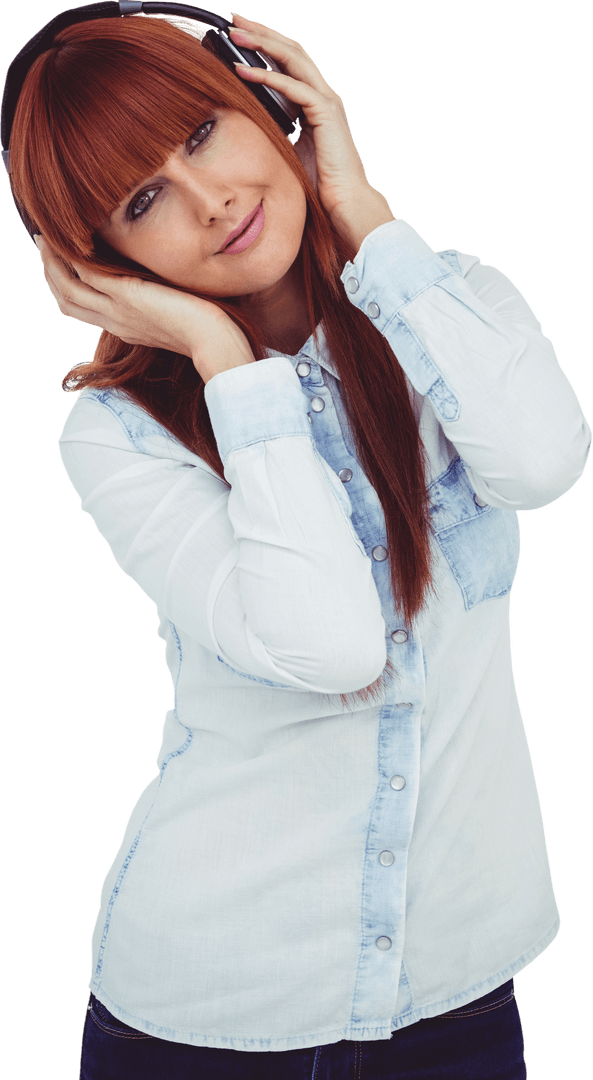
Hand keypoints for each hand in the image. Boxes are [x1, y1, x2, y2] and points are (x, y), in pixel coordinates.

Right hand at [34, 235, 255, 382]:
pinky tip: (67, 237)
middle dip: (50, 273)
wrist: (214, 340)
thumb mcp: (175, 313)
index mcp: (125, 326)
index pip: (84, 310)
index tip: (61, 264)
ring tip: (45, 237)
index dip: (66, 286)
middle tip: (43, 245)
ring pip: (68, 288)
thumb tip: (166, 285)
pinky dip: (71, 256)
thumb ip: (161, 300)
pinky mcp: (126, 295)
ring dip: (52, 261)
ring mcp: (118, 310)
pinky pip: (85, 274)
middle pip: (66, 300)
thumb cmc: (206, 328)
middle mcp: (115, 321)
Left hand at [229, 13, 394, 251]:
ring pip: (293, 59)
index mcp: (316, 103)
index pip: (290, 64)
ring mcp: (327, 101)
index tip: (241, 36)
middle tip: (235, 19)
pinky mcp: (325, 113)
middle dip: (262, 33)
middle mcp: (323, 96)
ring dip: (263, 44)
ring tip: (236, 33)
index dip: (266, 46)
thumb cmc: (321, 184)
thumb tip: (253, 123)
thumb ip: (278, 131)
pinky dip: (267, 77)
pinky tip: (245, 71)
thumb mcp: (291, 150)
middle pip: (292, 51)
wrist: (344, 201)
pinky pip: (293, 87)